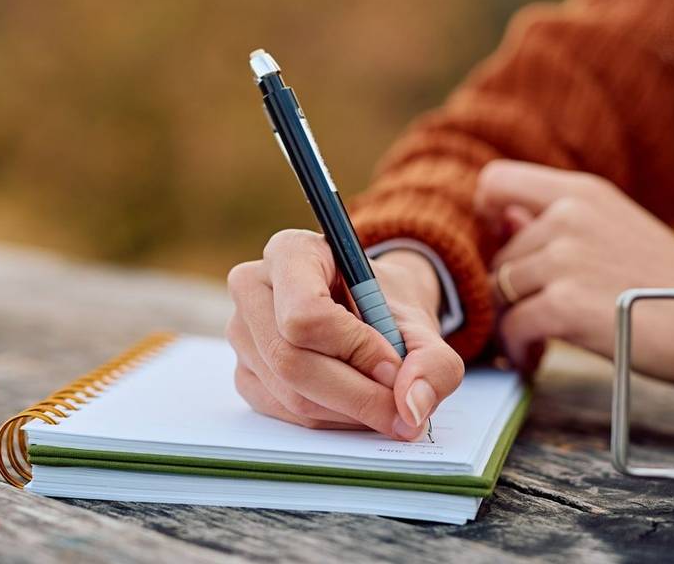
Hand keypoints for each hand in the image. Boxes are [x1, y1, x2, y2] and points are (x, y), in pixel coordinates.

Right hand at [225, 229, 464, 439]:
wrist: (370, 308)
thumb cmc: (386, 306)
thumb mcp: (420, 321)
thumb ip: (433, 360)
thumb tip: (414, 406)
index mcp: (290, 251)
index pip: (305, 314)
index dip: (354, 349)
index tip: (394, 365)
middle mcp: (252, 287)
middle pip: (292, 361)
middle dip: (357, 395)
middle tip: (402, 409)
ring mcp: (241, 333)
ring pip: (290, 395)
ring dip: (348, 414)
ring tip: (385, 406)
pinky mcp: (243, 373)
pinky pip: (285, 415)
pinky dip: (331, 422)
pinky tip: (357, 409)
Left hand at [475, 160, 673, 390]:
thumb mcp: (618, 230)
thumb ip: (558, 223)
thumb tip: (500, 220)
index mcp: (582, 193)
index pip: (495, 181)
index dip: (486, 216)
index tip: (501, 247)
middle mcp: (569, 217)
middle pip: (498, 255)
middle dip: (510, 292)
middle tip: (534, 320)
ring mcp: (567, 258)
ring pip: (501, 293)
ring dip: (513, 324)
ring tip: (538, 343)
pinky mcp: (566, 303)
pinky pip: (514, 327)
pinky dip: (519, 349)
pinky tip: (536, 359)